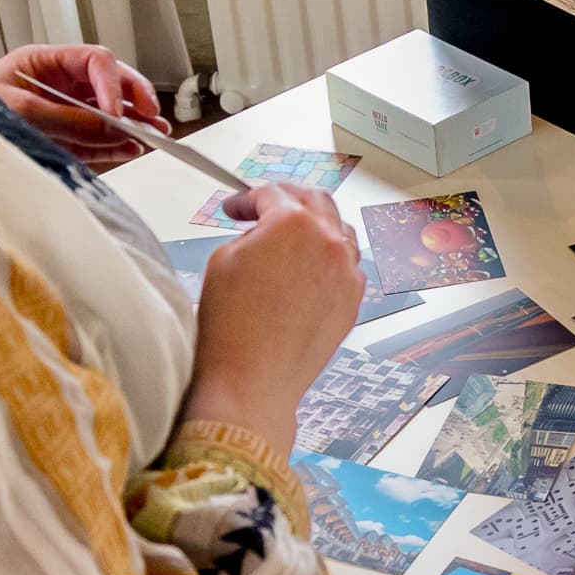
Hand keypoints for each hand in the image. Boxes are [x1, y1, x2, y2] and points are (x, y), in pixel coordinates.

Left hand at [0, 43, 163, 166]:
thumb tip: (114, 128)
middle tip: (150, 115)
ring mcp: (60, 110)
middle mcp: (56, 83)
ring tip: (153, 134)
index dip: (113, 83)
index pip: (93, 61)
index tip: (119, 110)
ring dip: (132, 121)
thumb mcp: (20, 112)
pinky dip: (115, 143)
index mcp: (42, 62)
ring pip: (107, 110)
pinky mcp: (61, 137)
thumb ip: (70, 120)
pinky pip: (96, 137)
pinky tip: (130, 147)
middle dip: (133, 97)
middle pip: (108, 82)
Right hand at [181, 183, 361, 456]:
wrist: (251, 380)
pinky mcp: (352, 301)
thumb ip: (249, 233)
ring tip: (292, 236)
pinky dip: (329, 259)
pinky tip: (309, 269)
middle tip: (266, 207)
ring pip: (339, 232)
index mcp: (293, 224)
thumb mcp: (223, 260)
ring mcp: (346, 272)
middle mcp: (328, 242)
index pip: (272, 194)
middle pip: (315, 202)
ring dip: (316, 226)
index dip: (247, 198)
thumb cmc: (230, 327)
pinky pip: (346, 266)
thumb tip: (262, 232)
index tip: (236, 208)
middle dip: (288, 199)